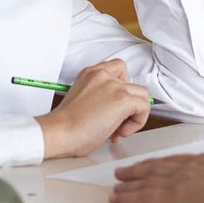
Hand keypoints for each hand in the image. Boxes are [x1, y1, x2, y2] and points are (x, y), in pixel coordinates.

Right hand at [35, 59, 152, 157]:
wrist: (58, 133)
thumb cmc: (65, 125)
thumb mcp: (83, 99)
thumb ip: (101, 97)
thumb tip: (118, 111)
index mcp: (91, 73)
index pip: (119, 70)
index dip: (122, 89)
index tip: (114, 106)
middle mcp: (104, 75)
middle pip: (133, 84)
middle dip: (128, 104)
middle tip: (114, 123)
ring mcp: (114, 86)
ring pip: (143, 95)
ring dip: (134, 114)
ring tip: (117, 129)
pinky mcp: (123, 99)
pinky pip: (145, 107)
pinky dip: (138, 122)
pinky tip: (120, 132)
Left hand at [110, 153, 203, 202]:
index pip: (175, 161)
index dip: (159, 163)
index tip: (149, 164)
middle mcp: (186, 168)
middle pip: (155, 168)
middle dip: (137, 170)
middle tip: (122, 172)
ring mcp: (178, 182)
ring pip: (146, 182)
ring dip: (128, 184)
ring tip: (116, 186)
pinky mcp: (172, 198)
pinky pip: (144, 198)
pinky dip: (129, 199)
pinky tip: (117, 200)